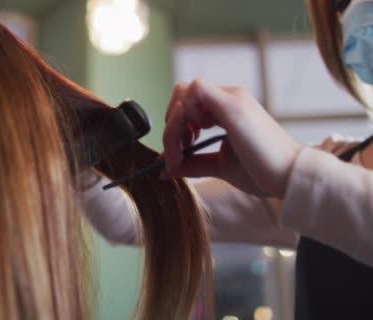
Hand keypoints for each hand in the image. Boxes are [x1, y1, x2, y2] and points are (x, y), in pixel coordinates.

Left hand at [162, 79, 301, 197]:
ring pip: (184, 92)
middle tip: (178, 151)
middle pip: (182, 92)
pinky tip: (195, 138)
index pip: (187, 101)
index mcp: (228, 108)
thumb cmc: (261, 172)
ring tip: (184, 149)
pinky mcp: (234, 106)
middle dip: (171, 123)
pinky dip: (184, 115)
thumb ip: (192, 164)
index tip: (178, 153)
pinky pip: (196, 91)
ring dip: (175, 124)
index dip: (175, 125)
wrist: (290, 178)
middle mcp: (230, 97)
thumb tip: (163, 169)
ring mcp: (233, 98)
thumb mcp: (218, 166)